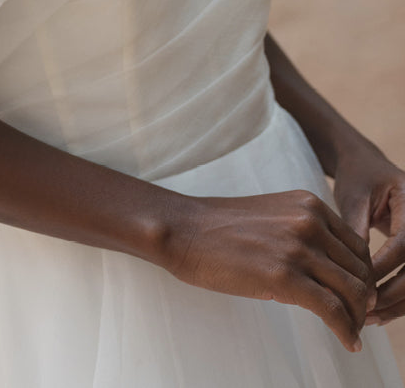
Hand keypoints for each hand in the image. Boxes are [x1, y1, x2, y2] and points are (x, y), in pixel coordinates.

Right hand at [162, 189, 374, 351]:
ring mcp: (298, 248)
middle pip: (360, 269)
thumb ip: (301, 232)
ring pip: (353, 291)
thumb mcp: (271, 216)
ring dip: (358, 317)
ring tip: (352, 331)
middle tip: (357, 319)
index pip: (357, 246)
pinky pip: (332, 310)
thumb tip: (325, 269)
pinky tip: (348, 341)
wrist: (184, 230)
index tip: (356, 296)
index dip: (362, 275)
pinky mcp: (285, 276)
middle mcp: (310, 221)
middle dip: (363, 299)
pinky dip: (346, 330)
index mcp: (308, 205)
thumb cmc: (219, 227)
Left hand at [333, 144, 404, 326]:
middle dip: (393, 292)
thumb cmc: (358, 176)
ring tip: (369, 318)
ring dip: (397, 303)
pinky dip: (399, 298)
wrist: (366, 164)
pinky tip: (379, 313)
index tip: (361, 283)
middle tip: (366, 310)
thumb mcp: (354, 197)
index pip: (404, 241)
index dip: (385, 265)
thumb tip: (353, 271)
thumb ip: (355, 229)